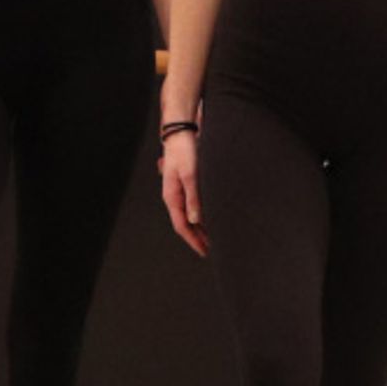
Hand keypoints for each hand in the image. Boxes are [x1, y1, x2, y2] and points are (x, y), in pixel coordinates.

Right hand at [160, 128, 208, 255]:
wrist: (181, 133)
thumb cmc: (185, 151)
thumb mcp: (191, 175)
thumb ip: (193, 197)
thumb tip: (195, 220)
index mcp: (172, 197)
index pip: (182, 226)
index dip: (194, 241)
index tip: (205, 252)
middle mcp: (175, 197)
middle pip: (186, 224)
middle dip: (198, 238)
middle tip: (212, 250)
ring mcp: (180, 192)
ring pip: (189, 216)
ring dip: (200, 228)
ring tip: (213, 238)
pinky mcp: (187, 185)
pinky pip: (193, 206)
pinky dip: (202, 216)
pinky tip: (211, 218)